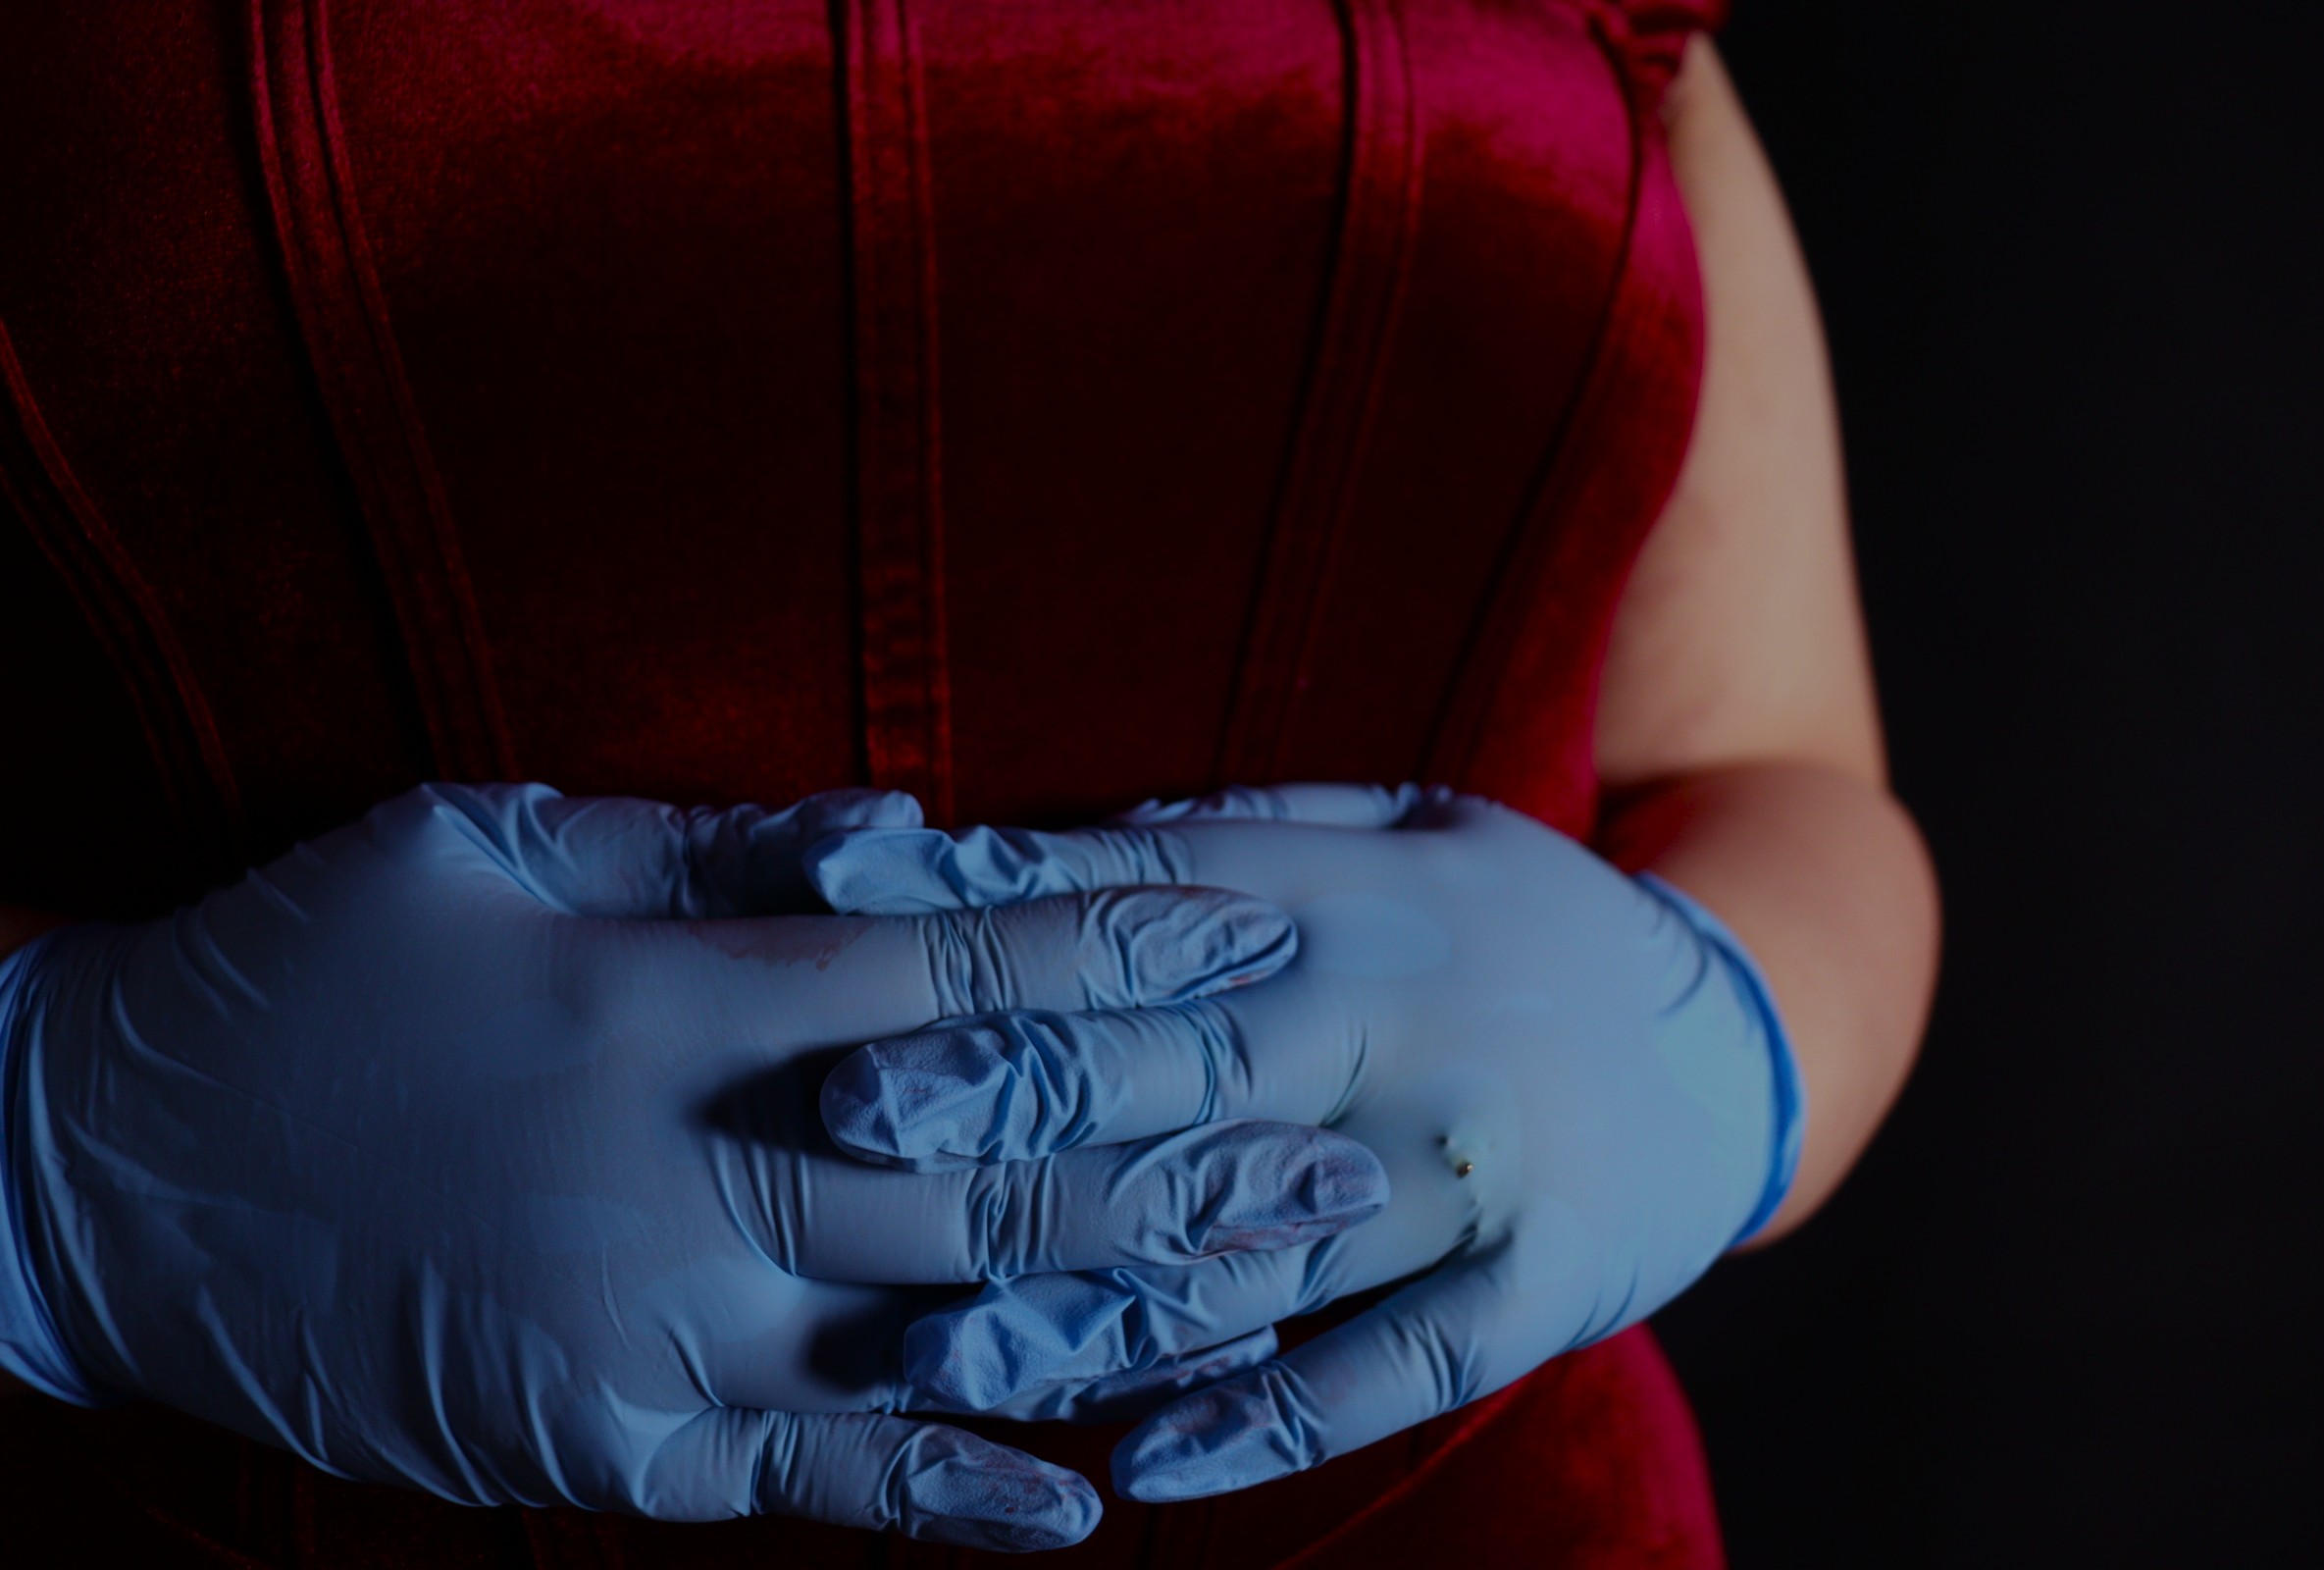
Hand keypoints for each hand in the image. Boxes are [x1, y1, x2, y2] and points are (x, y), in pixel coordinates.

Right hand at [0, 784, 1384, 1546]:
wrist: (98, 1170)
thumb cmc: (305, 969)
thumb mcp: (479, 840)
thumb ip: (703, 842)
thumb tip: (900, 825)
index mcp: (659, 993)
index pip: (946, 968)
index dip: (1113, 954)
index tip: (1250, 936)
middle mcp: (679, 1162)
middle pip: (990, 1161)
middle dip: (1187, 1151)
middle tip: (1351, 1139)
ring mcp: (646, 1322)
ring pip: (939, 1321)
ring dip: (1132, 1311)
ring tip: (1291, 1291)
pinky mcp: (604, 1443)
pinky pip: (812, 1475)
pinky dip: (954, 1490)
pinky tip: (1091, 1504)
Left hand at [809, 783, 1802, 1501]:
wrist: (1743, 1038)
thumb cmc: (1527, 922)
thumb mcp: (1415, 822)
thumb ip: (1249, 827)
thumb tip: (1064, 843)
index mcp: (1358, 899)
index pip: (1148, 910)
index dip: (999, 931)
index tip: (853, 951)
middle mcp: (1409, 1022)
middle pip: (1183, 1064)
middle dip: (1009, 1096)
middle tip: (844, 1130)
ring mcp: (1477, 1165)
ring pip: (1260, 1245)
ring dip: (1094, 1308)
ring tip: (938, 1365)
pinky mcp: (1543, 1285)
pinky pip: (1394, 1366)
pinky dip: (1272, 1419)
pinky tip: (1149, 1467)